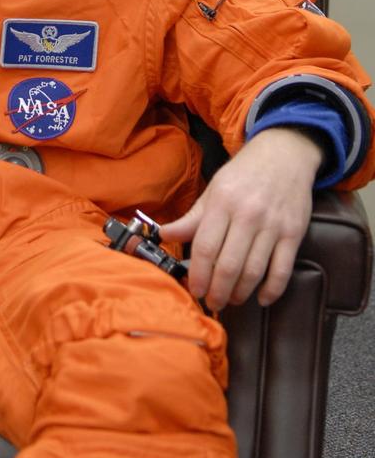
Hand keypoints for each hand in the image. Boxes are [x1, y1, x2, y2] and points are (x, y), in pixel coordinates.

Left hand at [160, 128, 321, 309]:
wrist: (284, 154)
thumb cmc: (243, 175)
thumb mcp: (213, 190)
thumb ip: (191, 218)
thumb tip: (163, 235)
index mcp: (222, 202)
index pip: (206, 247)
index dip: (198, 275)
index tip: (195, 290)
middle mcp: (247, 215)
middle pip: (229, 265)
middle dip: (218, 291)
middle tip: (213, 303)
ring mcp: (273, 225)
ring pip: (254, 271)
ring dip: (241, 293)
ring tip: (231, 300)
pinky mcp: (294, 233)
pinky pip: (282, 270)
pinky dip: (271, 290)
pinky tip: (261, 298)